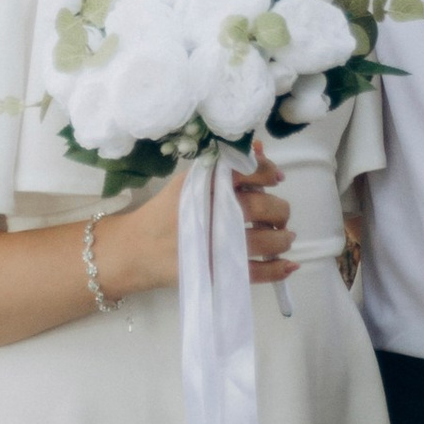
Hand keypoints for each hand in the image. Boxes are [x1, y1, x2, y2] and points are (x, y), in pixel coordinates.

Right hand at [92, 148, 293, 299]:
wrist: (134, 250)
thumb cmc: (164, 213)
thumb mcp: (188, 183)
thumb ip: (222, 168)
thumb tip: (259, 150)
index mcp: (201, 187)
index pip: (243, 171)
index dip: (266, 171)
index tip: (277, 177)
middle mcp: (209, 214)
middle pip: (258, 206)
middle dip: (279, 210)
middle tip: (281, 216)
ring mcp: (212, 246)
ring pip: (262, 241)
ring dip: (282, 239)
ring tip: (285, 237)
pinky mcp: (214, 272)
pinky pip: (254, 273)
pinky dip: (276, 270)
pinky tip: (289, 265)